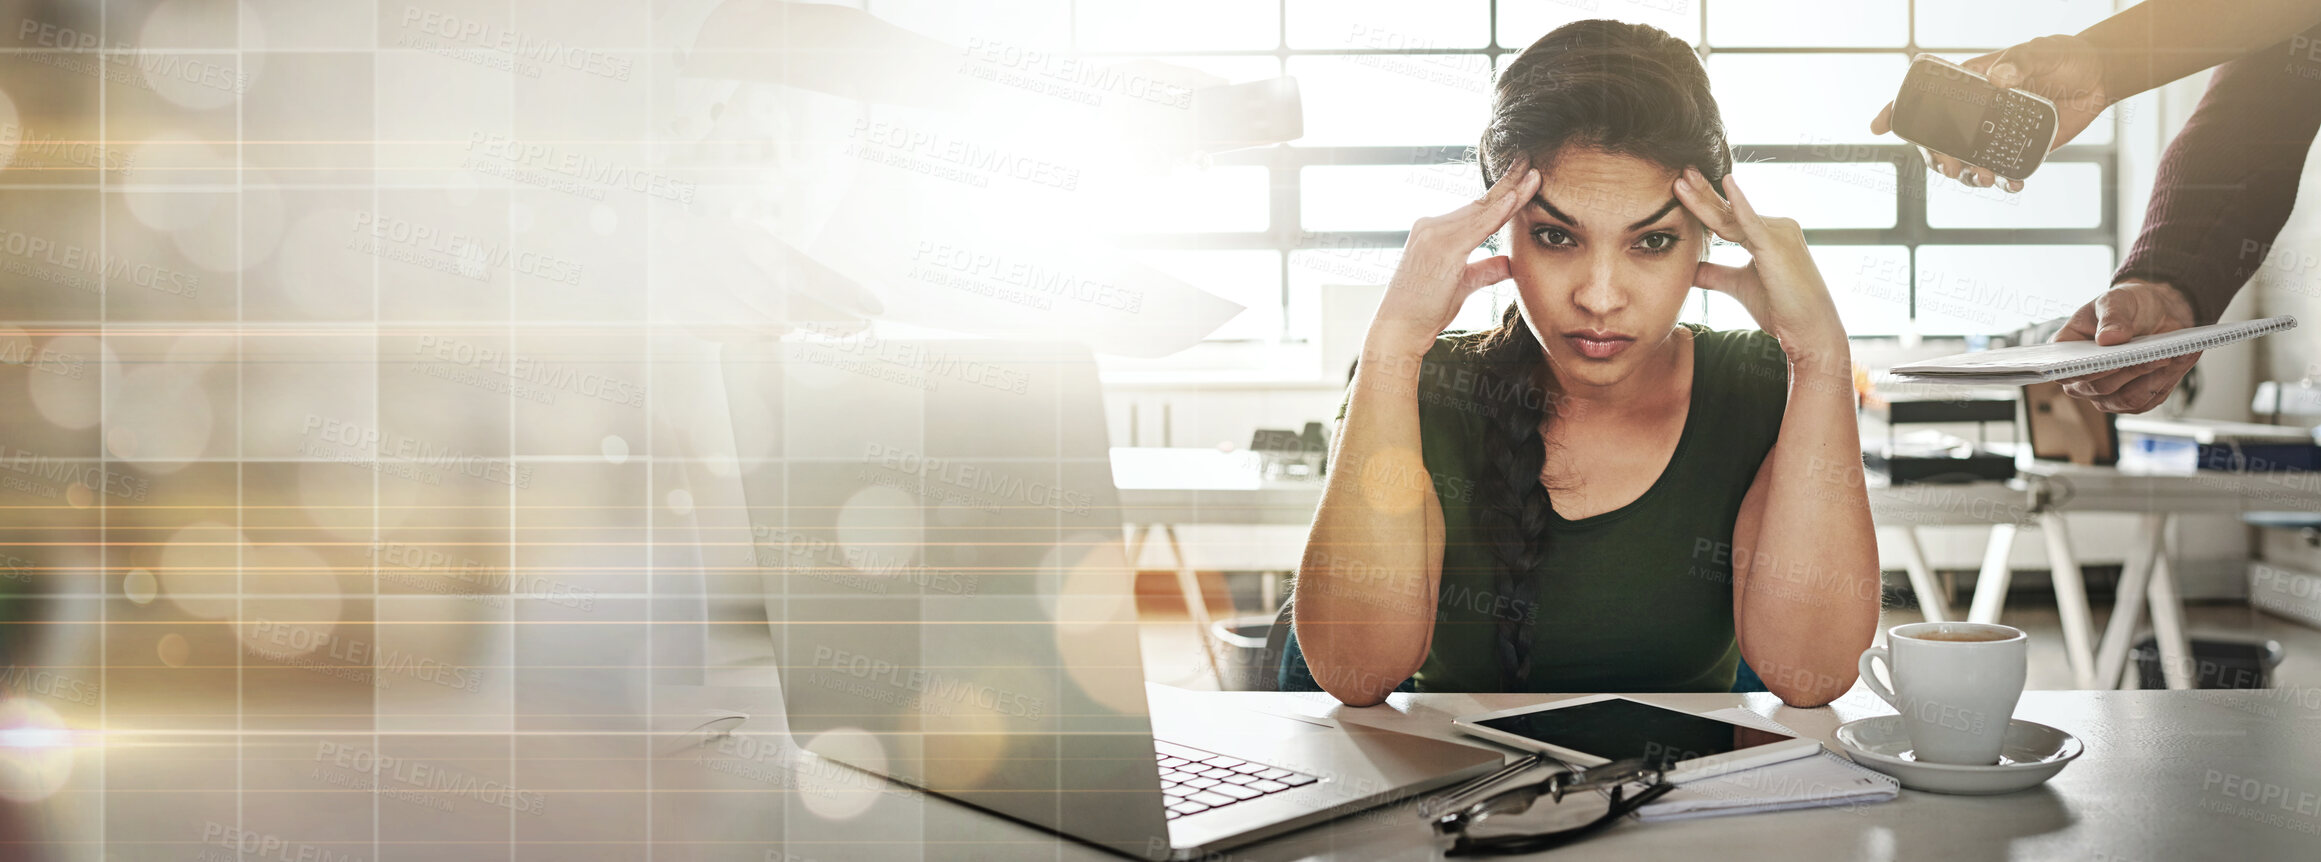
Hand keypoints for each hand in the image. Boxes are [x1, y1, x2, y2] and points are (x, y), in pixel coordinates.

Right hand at [1366, 153, 1540, 357]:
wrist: (1399, 330)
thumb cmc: (1425, 312)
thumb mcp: (1462, 286)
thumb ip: (1485, 270)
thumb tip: (1509, 262)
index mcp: (1435, 233)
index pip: (1477, 209)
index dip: (1502, 193)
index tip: (1523, 177)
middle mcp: (1431, 227)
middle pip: (1480, 203)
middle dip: (1509, 182)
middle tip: (1530, 160)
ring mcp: (1433, 235)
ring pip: (1481, 210)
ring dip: (1510, 192)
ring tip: (1534, 175)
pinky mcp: (1440, 248)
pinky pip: (1476, 227)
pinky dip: (1496, 212)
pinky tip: (1514, 199)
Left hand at [1672, 167, 1846, 359]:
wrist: (1808, 329)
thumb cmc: (1779, 308)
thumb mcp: (1738, 285)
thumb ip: (1715, 274)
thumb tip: (1689, 269)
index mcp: (1766, 235)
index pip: (1727, 217)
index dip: (1704, 204)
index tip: (1680, 188)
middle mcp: (1775, 227)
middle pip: (1728, 210)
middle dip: (1702, 192)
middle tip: (1679, 172)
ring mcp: (1778, 232)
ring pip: (1731, 216)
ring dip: (1704, 199)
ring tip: (1682, 180)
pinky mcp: (1777, 242)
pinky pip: (1751, 221)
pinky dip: (1738, 203)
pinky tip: (1726, 183)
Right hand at [1869, 36, 2110, 192]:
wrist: (2099, 78)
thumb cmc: (2063, 56)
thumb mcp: (2040, 52)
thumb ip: (2020, 62)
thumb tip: (1997, 79)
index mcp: (1971, 85)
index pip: (1926, 98)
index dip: (1898, 111)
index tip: (1879, 125)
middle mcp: (1976, 113)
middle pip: (1938, 141)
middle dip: (1936, 159)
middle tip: (1952, 168)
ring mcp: (1995, 134)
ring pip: (1966, 161)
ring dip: (1967, 175)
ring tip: (1985, 178)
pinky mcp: (2019, 150)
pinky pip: (2002, 171)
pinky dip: (2002, 182)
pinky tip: (2011, 185)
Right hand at [2052, 280, 2198, 412]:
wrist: (2155, 312)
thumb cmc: (2127, 305)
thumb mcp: (2117, 299)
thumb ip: (2111, 317)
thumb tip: (2107, 339)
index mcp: (2066, 351)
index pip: (2066, 371)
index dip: (2086, 372)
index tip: (2112, 362)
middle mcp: (2081, 378)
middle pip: (2100, 387)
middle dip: (2131, 371)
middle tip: (2156, 354)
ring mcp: (2105, 394)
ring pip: (2126, 399)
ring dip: (2152, 379)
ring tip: (2172, 356)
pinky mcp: (2131, 401)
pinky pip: (2148, 400)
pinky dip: (2167, 380)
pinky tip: (2180, 359)